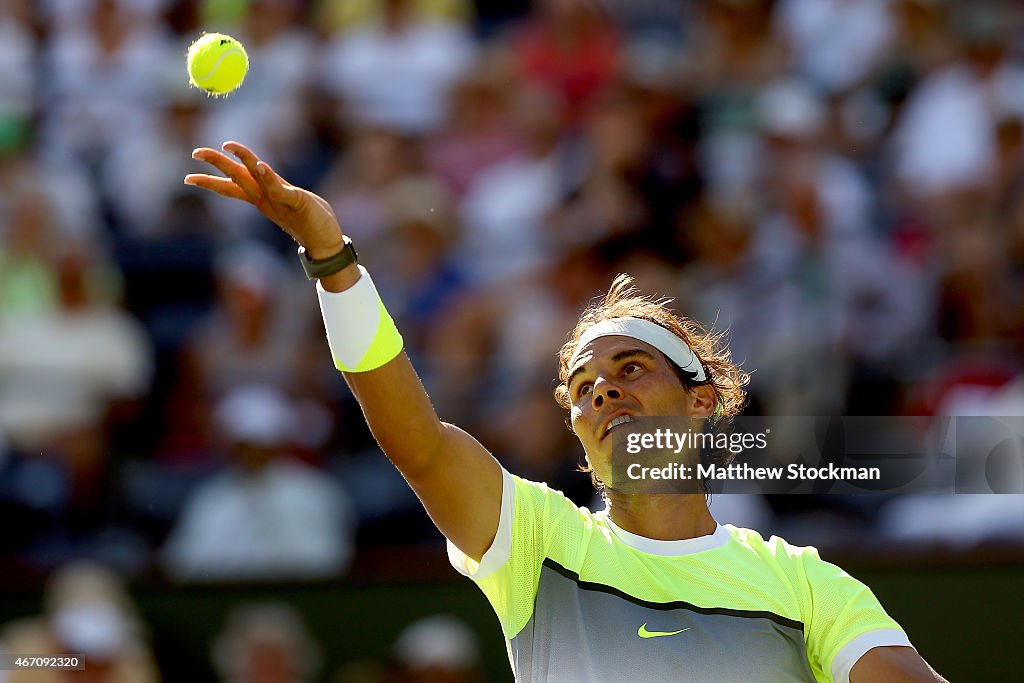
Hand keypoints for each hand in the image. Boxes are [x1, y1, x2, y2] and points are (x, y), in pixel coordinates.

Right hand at [184, 141, 344, 258]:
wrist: (327, 244)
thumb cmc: (311, 220)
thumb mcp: (289, 199)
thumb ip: (276, 188)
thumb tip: (265, 178)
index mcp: (263, 196)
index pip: (232, 184)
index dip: (212, 178)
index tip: (191, 170)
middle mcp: (267, 197)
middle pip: (237, 177)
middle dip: (216, 163)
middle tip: (195, 152)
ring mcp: (279, 199)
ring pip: (255, 178)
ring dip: (240, 162)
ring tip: (226, 146)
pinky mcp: (296, 201)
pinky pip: (279, 188)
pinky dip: (268, 178)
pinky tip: (260, 166)